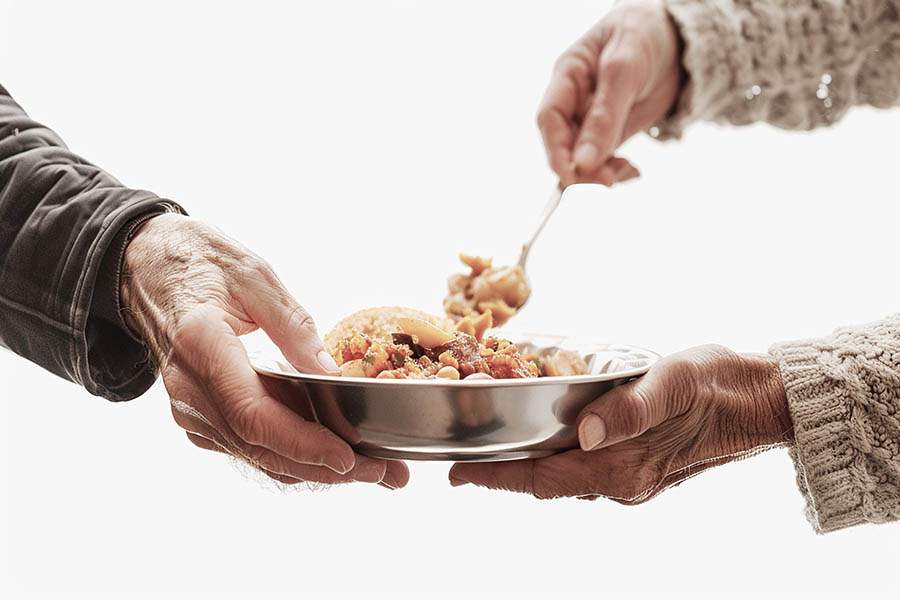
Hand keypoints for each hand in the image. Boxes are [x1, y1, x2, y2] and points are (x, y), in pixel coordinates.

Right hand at [121, 214, 408, 488]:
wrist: (144, 268)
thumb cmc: (199, 263)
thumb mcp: (254, 275)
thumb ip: (293, 326)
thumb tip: (331, 374)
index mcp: (201, 346)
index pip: (253, 414)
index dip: (302, 444)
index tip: (348, 457)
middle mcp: (190, 388)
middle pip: (260, 446)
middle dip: (326, 467)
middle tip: (386, 473)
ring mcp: (190, 407)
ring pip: (256, 454)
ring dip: (315, 469)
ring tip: (375, 470)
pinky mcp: (199, 414)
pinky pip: (248, 445)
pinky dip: (291, 455)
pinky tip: (332, 455)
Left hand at [448, 346, 792, 501]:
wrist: (759, 398)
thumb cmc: (717, 385)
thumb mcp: (672, 386)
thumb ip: (629, 411)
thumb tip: (585, 433)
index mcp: (623, 468)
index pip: (542, 479)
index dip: (496, 477)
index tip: (457, 474)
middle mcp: (621, 481)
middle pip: (544, 480)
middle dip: (501, 469)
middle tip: (460, 453)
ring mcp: (629, 476)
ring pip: (561, 474)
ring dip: (524, 461)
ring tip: (489, 442)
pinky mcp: (637, 463)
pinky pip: (582, 464)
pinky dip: (553, 452)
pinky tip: (540, 433)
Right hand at [538, 0, 681, 186]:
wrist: (676, 33)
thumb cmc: (643, 34)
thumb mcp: (625, 69)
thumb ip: (604, 116)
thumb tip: (582, 162)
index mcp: (567, 76)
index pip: (549, 118)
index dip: (555, 150)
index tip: (572, 175)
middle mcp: (575, 101)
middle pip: (563, 144)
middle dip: (582, 167)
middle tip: (609, 179)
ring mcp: (592, 118)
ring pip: (584, 157)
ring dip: (601, 172)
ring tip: (627, 171)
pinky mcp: (612, 131)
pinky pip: (605, 159)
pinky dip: (617, 170)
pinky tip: (633, 171)